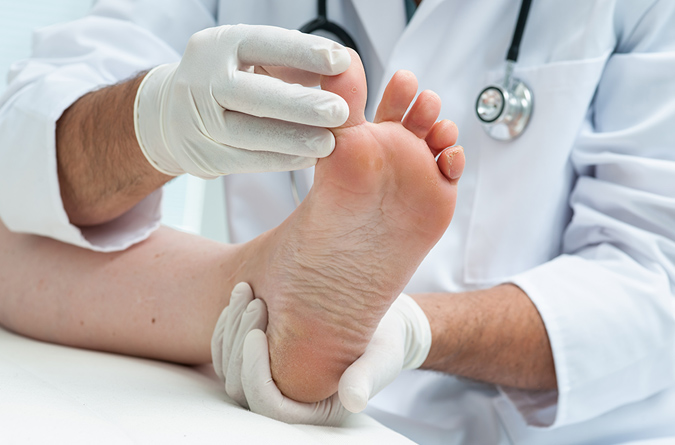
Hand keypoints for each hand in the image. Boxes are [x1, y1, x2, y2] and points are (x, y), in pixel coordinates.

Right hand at [135, 25, 349, 178]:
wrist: (172, 114)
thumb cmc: (229, 81)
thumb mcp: (253, 60)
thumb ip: (293, 64)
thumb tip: (343, 70)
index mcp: (220, 45)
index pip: (263, 44)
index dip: (302, 53)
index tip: (341, 63)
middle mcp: (203, 79)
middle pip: (253, 93)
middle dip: (299, 104)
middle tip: (339, 111)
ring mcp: (197, 119)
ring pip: (247, 132)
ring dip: (291, 139)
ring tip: (327, 143)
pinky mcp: (202, 153)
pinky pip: (244, 160)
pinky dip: (279, 160)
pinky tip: (307, 159)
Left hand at [211, 283, 431, 424]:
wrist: (380, 321)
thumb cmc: (384, 342)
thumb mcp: (382, 357)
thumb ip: (366, 377)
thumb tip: (353, 399)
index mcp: (312, 409)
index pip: (268, 405)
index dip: (254, 373)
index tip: (257, 334)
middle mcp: (287, 398)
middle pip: (240, 385)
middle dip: (239, 343)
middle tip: (255, 303)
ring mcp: (271, 377)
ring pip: (230, 365)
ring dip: (230, 328)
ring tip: (246, 291)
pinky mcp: (264, 356)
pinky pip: (230, 348)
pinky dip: (230, 322)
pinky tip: (241, 294)